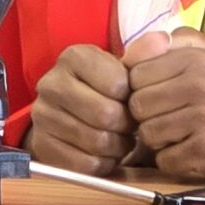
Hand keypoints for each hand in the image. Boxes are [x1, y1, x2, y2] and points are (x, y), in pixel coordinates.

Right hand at [27, 44, 135, 175]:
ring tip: (119, 138)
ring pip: (97, 142)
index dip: (132, 97)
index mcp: (73, 57)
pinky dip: (103, 163)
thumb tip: (162, 40)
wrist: (67, 112)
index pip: (118, 84)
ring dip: (117, 146)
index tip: (130, 99)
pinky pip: (84, 164)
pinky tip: (104, 153)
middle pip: (106, 115)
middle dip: (126, 125)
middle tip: (130, 125)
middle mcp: (51, 83)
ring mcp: (43, 115)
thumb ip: (143, 54)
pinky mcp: (42, 145)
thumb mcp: (121, 67)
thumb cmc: (102, 88)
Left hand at [125, 27, 204, 181]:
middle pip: (137, 105)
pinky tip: (193, 151)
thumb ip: (174, 42)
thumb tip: (131, 51)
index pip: (136, 73)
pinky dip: (174, 160)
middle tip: (173, 118)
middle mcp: (201, 83)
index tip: (162, 95)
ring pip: (147, 134)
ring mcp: (204, 117)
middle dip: (149, 116)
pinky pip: (164, 159)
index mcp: (198, 57)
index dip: (143, 88)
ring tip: (185, 134)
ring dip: (160, 140)